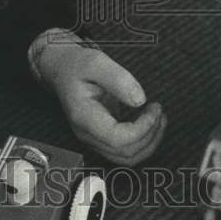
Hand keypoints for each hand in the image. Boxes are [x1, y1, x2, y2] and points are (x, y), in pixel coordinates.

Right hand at [32, 30, 165, 163]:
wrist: (62, 71)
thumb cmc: (77, 66)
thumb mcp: (96, 61)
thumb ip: (119, 79)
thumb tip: (139, 100)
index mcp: (84, 116)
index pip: (117, 139)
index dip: (142, 129)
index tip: (152, 108)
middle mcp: (87, 133)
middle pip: (124, 153)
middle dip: (150, 135)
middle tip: (158, 110)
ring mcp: (93, 138)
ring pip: (127, 157)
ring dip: (149, 142)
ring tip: (158, 118)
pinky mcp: (101, 137)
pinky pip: (125, 150)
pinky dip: (142, 141)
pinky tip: (150, 123)